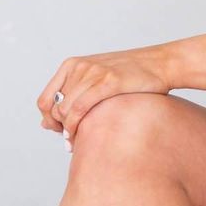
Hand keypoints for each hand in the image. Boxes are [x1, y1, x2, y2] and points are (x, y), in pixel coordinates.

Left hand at [34, 48, 172, 139]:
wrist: (160, 63)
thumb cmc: (129, 77)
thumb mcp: (95, 81)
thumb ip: (71, 98)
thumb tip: (44, 124)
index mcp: (72, 65)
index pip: (44, 100)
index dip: (48, 121)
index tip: (60, 132)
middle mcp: (79, 67)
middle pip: (54, 108)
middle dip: (59, 129)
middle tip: (71, 140)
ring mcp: (93, 73)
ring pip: (65, 111)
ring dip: (68, 132)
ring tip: (77, 142)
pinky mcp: (107, 81)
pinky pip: (79, 110)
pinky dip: (76, 128)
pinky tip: (83, 137)